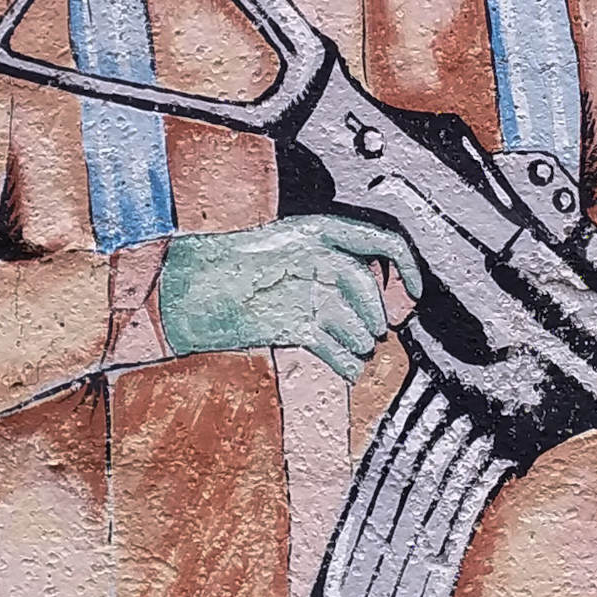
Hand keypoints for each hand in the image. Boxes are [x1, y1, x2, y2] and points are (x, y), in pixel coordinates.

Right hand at [157, 215, 424, 380]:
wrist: (181, 289)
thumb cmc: (227, 272)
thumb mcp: (282, 250)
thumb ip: (323, 261)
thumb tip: (368, 289)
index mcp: (315, 229)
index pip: (384, 240)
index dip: (409, 268)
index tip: (415, 293)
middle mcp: (312, 253)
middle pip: (369, 288)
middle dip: (377, 317)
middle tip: (375, 333)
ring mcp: (300, 286)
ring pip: (357, 322)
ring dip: (362, 344)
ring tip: (355, 351)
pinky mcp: (288, 322)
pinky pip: (336, 349)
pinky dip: (347, 364)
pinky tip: (346, 368)